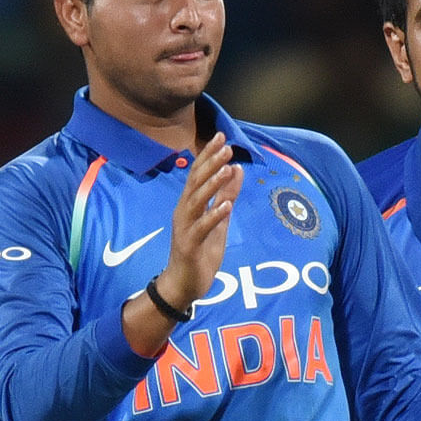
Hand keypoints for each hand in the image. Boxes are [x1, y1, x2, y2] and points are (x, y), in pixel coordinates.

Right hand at [157, 132, 243, 309]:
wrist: (183, 284)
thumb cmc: (200, 251)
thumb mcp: (219, 220)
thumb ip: (227, 195)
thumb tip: (237, 169)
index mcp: (190, 204)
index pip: (198, 173)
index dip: (209, 154)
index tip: (221, 136)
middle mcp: (184, 211)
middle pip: (196, 182)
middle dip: (211, 163)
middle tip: (226, 146)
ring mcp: (185, 228)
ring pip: (197, 201)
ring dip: (212, 184)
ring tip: (227, 168)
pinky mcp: (189, 245)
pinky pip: (202, 228)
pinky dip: (214, 216)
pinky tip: (226, 207)